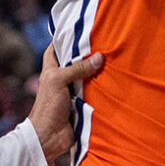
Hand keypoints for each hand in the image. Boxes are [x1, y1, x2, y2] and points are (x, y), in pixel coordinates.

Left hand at [27, 43, 105, 165]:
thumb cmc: (48, 107)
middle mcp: (62, 79)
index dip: (65, 38)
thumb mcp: (58, 80)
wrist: (49, 137)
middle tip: (105, 42)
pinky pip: (95, 93)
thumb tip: (99, 57)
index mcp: (51, 70)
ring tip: (115, 57)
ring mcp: (73, 92)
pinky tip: (116, 80)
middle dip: (88, 54)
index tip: (79, 28)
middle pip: (76, 62)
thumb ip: (77, 68)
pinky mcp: (83, 105)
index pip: (56, 48)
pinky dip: (104, 88)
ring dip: (98, 72)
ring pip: (88, 77)